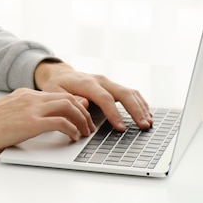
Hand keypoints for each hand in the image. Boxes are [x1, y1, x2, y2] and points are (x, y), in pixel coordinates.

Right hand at [0, 88, 95, 153]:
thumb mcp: (5, 114)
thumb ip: (24, 112)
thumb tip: (38, 119)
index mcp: (23, 94)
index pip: (56, 95)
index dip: (74, 104)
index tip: (82, 115)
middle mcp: (30, 97)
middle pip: (68, 98)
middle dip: (82, 112)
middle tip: (88, 126)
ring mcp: (31, 109)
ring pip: (69, 107)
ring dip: (81, 120)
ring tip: (84, 133)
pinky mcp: (30, 123)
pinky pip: (60, 122)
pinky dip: (72, 129)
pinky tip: (73, 137)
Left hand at [34, 61, 152, 130]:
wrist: (60, 74)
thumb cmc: (57, 85)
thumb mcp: (54, 92)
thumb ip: (68, 99)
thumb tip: (84, 104)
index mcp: (87, 83)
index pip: (104, 98)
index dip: (114, 113)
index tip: (121, 128)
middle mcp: (101, 80)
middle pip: (123, 93)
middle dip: (135, 110)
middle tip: (143, 125)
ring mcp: (108, 82)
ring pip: (130, 92)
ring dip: (141, 107)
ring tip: (148, 123)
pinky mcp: (113, 86)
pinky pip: (130, 93)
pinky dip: (140, 103)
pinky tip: (146, 114)